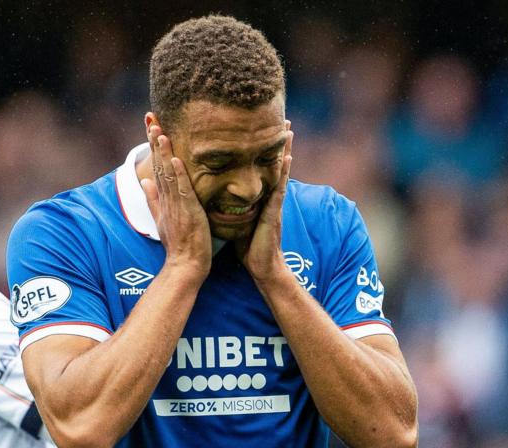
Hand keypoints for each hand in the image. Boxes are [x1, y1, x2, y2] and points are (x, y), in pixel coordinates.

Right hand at [140, 126, 210, 280]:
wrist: (184, 265)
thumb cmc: (178, 243)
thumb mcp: (163, 218)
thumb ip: (154, 198)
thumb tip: (144, 181)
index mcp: (163, 197)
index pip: (156, 164)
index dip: (152, 143)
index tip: (151, 123)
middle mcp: (166, 197)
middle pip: (158, 163)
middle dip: (154, 139)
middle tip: (151, 117)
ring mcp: (174, 204)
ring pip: (167, 172)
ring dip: (163, 151)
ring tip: (159, 130)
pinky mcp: (186, 211)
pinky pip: (180, 189)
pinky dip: (177, 173)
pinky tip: (174, 158)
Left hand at [236, 122, 292, 282]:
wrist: (262, 268)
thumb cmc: (250, 247)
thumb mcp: (239, 221)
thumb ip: (233, 208)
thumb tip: (218, 198)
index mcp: (260, 198)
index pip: (261, 168)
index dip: (263, 149)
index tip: (264, 128)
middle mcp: (269, 197)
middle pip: (273, 164)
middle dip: (278, 142)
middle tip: (283, 119)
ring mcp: (274, 204)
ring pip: (280, 172)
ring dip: (285, 150)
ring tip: (289, 130)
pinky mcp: (273, 213)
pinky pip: (279, 189)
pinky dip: (284, 173)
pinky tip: (287, 158)